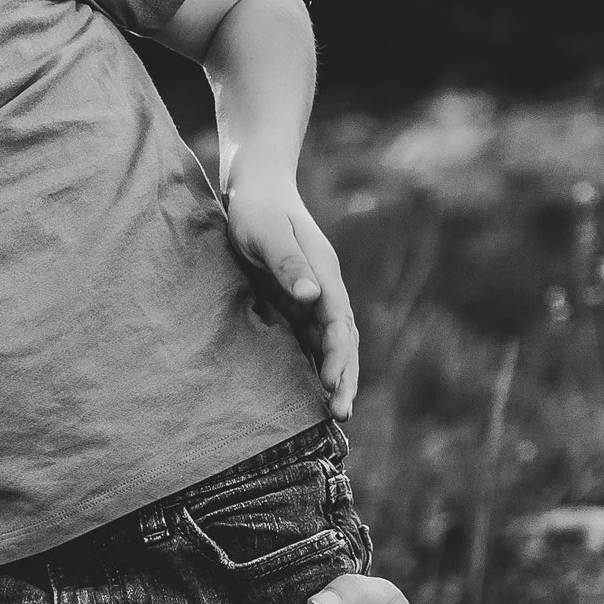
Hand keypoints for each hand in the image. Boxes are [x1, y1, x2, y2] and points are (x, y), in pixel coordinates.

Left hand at [226, 177, 359, 419]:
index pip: (337, 320)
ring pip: (332, 343)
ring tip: (336, 412)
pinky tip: (316, 390)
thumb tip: (312, 297)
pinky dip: (319, 364)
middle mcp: (324, 288)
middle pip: (343, 339)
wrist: (257, 190)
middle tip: (340, 413)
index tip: (332, 383)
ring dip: (337, 375)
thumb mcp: (267, 232)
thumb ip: (288, 262)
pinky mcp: (296, 304)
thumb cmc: (258, 208)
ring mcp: (313, 297)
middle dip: (346, 376)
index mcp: (323, 272)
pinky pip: (312, 340)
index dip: (338, 354)